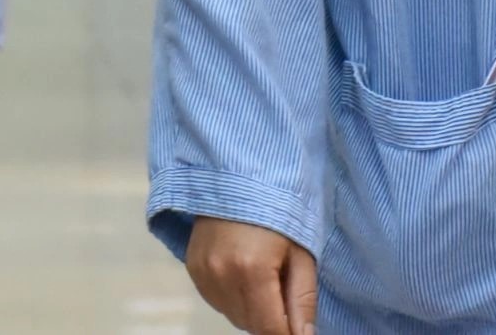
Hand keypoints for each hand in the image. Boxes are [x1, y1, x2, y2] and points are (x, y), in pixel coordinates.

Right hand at [186, 218, 316, 334]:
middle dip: (271, 319)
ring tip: (262, 276)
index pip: (270, 329)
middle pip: (251, 326)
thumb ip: (303, 300)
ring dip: (251, 310)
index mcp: (252, 270)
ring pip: (233, 316)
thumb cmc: (279, 212)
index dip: (287, 334)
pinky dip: (233, 297)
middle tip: (282, 287)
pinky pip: (217, 301)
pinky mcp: (192, 268)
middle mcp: (221, 276)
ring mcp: (202, 273)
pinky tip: (242, 272)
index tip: (297, 327)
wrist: (237, 177)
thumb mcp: (301, 253)